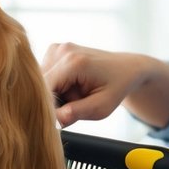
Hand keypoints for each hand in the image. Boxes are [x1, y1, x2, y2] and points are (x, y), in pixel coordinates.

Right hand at [42, 43, 168, 127]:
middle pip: (42, 86)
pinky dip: (56, 86)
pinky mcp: (54, 50)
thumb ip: (75, 113)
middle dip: (54, 101)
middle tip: (78, 104)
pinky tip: (72, 86)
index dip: (48, 108)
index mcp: (74, 63)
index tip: (58, 121)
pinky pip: (46, 76)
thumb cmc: (116, 88)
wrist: (126, 68)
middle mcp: (62, 51)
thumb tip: (52, 120)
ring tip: (77, 94)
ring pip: (42, 82)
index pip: (44, 90)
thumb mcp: (101, 107)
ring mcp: (57, 48)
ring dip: (55, 94)